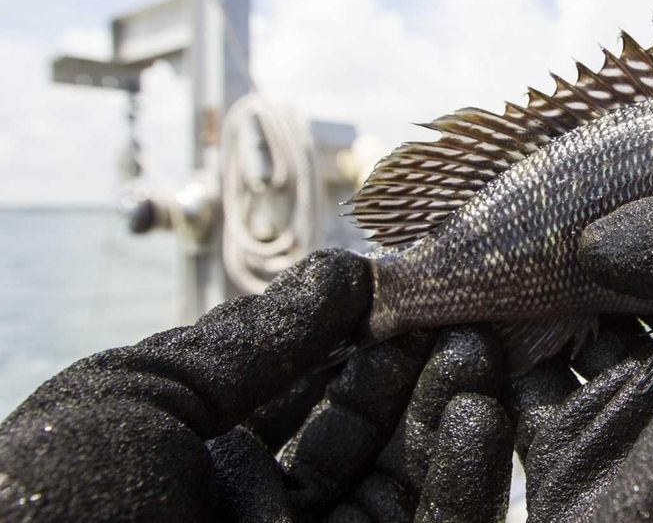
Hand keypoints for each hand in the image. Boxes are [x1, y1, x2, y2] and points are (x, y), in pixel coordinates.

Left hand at [0, 250, 513, 521]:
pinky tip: (479, 416)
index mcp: (196, 462)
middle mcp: (259, 514)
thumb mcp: (142, 398)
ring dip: (449, 411)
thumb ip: (252, 337)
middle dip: (416, 365)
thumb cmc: (54, 511)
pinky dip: (463, 478)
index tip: (412, 281)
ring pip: (405, 481)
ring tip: (480, 349)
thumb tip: (346, 270)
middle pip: (365, 431)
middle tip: (467, 307)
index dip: (358, 332)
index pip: (302, 386)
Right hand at [509, 183, 652, 521]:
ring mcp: (634, 407)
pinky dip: (486, 352)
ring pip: (564, 320)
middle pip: (625, 271)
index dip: (649, 190)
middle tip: (524, 192)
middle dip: (576, 233)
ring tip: (488, 243)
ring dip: (524, 284)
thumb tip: (604, 242)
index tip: (593, 152)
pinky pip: (514, 388)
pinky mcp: (570, 456)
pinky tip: (470, 313)